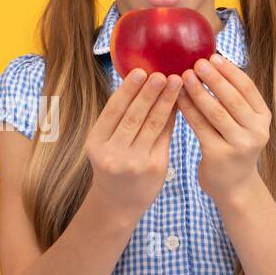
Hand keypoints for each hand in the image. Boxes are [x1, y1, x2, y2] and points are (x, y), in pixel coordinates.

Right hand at [84, 68, 180, 221]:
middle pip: (134, 116)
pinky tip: (179, 103)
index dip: (128, 90)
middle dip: (150, 93)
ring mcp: (135, 162)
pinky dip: (172, 118)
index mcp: (96, 143)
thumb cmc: (113, 164)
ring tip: (176, 82)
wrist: (119, 203)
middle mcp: (114, 154)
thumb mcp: (105, 143)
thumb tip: (140, 82)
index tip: (140, 71)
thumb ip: (119, 119)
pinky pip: (165, 136)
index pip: (113, 111)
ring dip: (166, 101)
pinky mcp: (155, 167)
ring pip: (153, 125)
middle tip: (162, 73)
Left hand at [177, 52, 270, 202]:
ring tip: (184, 76)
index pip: (248, 89)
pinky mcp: (219, 156)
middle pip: (233, 99)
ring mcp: (240, 145)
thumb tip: (213, 63)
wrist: (234, 186)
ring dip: (199, 92)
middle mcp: (257, 131)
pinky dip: (188, 110)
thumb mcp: (243, 124)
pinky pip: (201, 127)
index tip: (214, 56)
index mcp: (264, 118)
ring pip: (216, 112)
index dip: (231, 71)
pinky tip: (177, 99)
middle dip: (214, 78)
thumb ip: (234, 100)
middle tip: (196, 62)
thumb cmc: (233, 146)